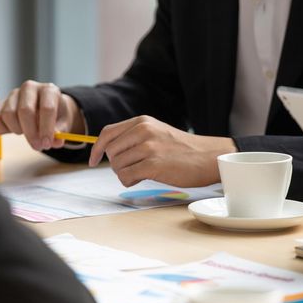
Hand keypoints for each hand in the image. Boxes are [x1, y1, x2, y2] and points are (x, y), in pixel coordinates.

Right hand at [0, 80, 84, 150]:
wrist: (47, 109)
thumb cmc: (57, 116)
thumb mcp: (63, 123)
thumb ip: (60, 132)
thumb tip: (56, 142)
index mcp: (49, 90)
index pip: (47, 108)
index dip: (46, 128)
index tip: (47, 144)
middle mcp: (30, 88)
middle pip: (25, 111)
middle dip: (31, 133)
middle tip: (38, 146)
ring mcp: (13, 94)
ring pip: (8, 115)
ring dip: (18, 130)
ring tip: (29, 134)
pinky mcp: (0, 103)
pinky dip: (2, 129)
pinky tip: (15, 131)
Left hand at [88, 116, 236, 187]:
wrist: (208, 157)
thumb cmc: (184, 149)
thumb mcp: (158, 132)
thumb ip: (136, 136)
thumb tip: (109, 151)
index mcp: (142, 122)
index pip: (107, 133)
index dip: (96, 149)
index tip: (93, 160)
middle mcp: (143, 131)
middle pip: (110, 152)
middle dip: (117, 164)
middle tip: (133, 169)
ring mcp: (148, 148)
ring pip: (117, 166)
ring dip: (125, 174)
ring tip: (143, 173)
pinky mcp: (153, 165)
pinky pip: (126, 177)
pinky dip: (130, 181)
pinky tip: (143, 179)